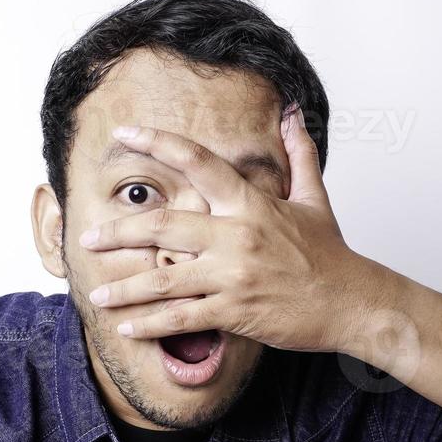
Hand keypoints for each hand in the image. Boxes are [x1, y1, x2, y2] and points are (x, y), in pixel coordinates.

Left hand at [81, 107, 379, 353]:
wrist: (354, 303)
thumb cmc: (332, 254)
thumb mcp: (316, 198)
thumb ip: (299, 154)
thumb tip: (293, 114)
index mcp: (251, 204)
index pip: (197, 163)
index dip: (157, 143)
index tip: (124, 134)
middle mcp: (237, 236)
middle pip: (162, 227)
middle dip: (119, 232)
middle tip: (87, 236)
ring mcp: (234, 276)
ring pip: (164, 279)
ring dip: (125, 289)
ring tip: (96, 293)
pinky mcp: (235, 312)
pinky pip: (183, 318)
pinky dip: (151, 324)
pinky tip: (127, 327)